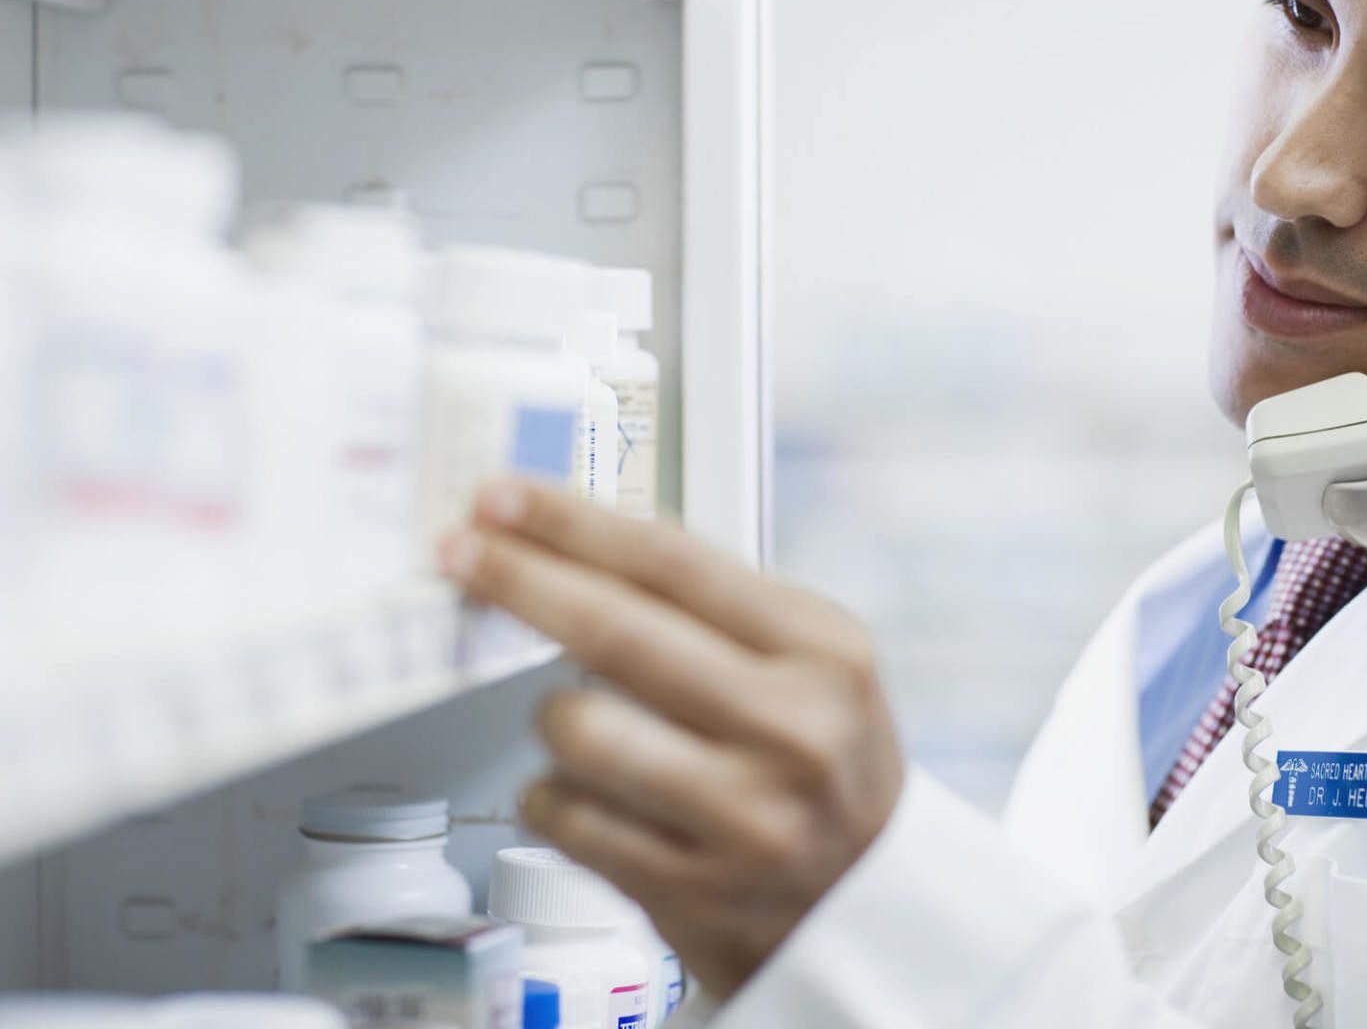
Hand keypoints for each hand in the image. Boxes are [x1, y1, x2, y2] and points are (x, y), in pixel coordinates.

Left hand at [437, 479, 905, 998]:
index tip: (506, 498)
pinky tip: (581, 790)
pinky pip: (564, 816)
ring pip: (577, 729)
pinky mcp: (690, 889)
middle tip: (459, 551)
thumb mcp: (814, 666)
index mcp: (825, 653)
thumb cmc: (822, 767)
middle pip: (616, 630)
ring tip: (579, 723)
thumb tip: (583, 539)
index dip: (573, 523)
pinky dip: (550, 793)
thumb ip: (719, 606)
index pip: (675, 562)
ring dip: (550, 716)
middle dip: (517, 580)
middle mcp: (793, 729)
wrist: (868, 906)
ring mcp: (743, 815)